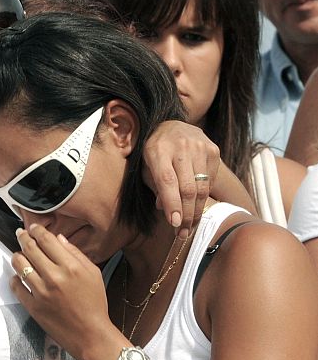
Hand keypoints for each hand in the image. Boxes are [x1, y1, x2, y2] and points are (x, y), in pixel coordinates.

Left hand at [12, 225, 122, 359]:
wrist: (90, 334)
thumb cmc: (94, 304)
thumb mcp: (93, 274)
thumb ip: (76, 254)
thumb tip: (59, 239)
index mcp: (70, 267)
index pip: (47, 240)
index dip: (37, 230)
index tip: (33, 228)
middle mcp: (54, 277)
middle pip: (30, 249)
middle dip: (23, 238)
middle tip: (21, 234)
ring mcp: (41, 292)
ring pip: (19, 265)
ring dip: (17, 256)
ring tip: (18, 255)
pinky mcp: (33, 306)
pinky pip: (16, 286)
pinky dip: (15, 278)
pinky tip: (19, 276)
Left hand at [142, 121, 219, 237]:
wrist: (172, 126)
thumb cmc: (154, 153)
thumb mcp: (146, 167)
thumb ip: (154, 187)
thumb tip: (166, 210)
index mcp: (157, 150)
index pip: (167, 182)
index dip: (172, 204)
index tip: (175, 224)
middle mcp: (181, 146)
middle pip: (187, 188)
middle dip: (185, 215)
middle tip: (182, 234)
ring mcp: (200, 146)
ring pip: (201, 188)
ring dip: (196, 212)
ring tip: (190, 227)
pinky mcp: (213, 150)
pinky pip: (210, 182)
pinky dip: (203, 197)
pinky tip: (196, 206)